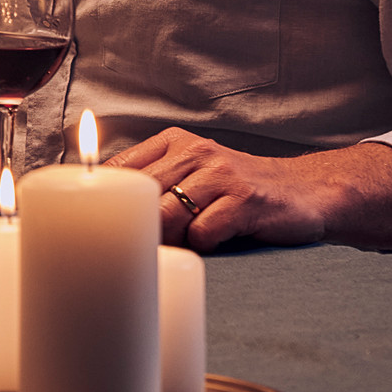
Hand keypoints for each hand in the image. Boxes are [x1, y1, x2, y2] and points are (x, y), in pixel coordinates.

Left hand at [108, 128, 391, 253]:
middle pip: (139, 194)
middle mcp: (194, 152)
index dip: (100, 198)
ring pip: (166, 213)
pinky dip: (201, 245)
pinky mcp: (245, 200)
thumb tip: (98, 208)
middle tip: (130, 249)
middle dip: (133, 226)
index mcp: (173, 142)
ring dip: (165, 239)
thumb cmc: (237, 191)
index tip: (85, 222)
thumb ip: (154, 182)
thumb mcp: (193, 172)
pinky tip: (211, 244)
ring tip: (174, 248)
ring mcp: (221, 174)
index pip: (119, 167)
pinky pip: (203, 232)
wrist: (306, 192)